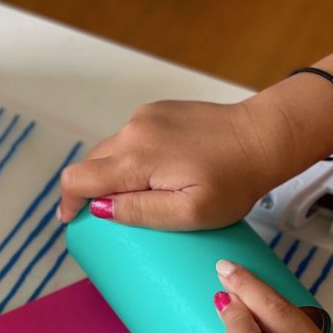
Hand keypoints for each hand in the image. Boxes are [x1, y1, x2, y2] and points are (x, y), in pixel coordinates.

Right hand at [58, 99, 292, 229]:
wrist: (264, 136)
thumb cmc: (234, 181)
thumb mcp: (190, 213)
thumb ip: (141, 211)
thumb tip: (99, 208)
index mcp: (136, 158)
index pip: (78, 179)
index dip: (68, 203)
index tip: (73, 221)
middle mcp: (132, 131)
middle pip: (90, 164)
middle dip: (91, 191)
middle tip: (108, 216)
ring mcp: (144, 117)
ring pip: (109, 151)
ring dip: (113, 174)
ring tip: (136, 196)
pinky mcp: (157, 111)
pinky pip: (129, 138)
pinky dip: (131, 158)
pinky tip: (155, 173)